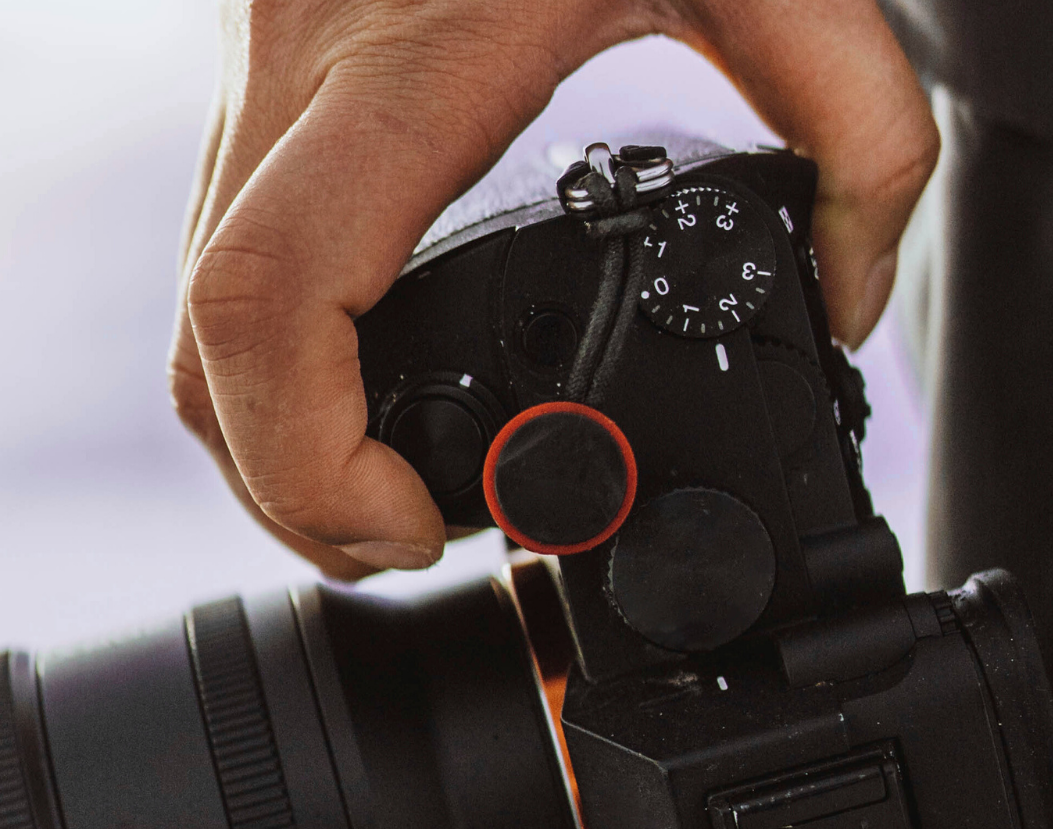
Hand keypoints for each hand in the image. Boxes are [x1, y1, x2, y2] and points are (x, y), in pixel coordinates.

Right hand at [171, 0, 936, 577]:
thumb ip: (861, 132)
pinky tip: (359, 391)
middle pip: (204, 352)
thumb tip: (849, 296)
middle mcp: (291, 82)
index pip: (269, 301)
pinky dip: (270, 365)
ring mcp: (251, 88)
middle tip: (410, 538)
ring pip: (191, 323)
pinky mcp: (258, 93)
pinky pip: (217, 267)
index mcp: (399, 65)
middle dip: (292, 493)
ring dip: (271, 443)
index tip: (415, 521)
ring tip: (391, 492)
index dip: (310, 460)